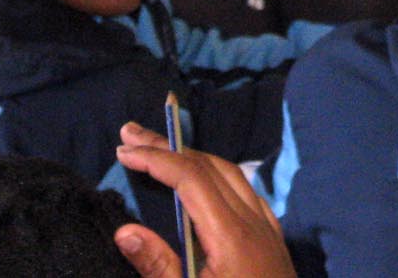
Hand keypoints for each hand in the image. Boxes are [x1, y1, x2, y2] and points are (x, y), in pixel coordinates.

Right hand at [113, 122, 295, 277]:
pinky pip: (245, 190)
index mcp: (232, 235)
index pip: (191, 177)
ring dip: (193, 156)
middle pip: (209, 166)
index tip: (124, 151)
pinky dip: (215, 173)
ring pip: (230, 173)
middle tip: (130, 133)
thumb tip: (126, 231)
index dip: (156, 158)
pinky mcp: (273, 236)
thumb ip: (158, 267)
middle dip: (169, 146)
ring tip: (158, 149)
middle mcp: (254, 221)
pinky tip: (200, 179)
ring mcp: (267, 226)